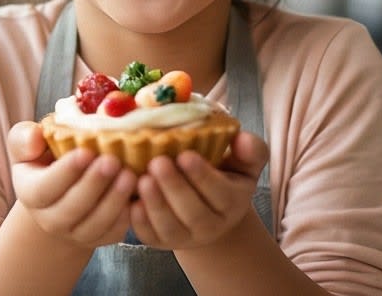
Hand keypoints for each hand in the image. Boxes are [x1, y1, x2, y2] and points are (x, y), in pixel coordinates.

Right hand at [8, 121, 136, 248]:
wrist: (63, 192)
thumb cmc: (47, 159)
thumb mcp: (28, 146)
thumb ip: (25, 139)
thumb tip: (35, 138)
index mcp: (30, 193)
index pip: (44, 188)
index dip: (65, 173)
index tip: (86, 152)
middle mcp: (50, 219)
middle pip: (71, 209)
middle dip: (93, 185)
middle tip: (113, 161)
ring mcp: (76, 233)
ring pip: (95, 224)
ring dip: (114, 200)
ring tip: (130, 175)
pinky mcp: (100, 238)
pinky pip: (113, 233)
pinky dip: (127, 215)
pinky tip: (138, 193)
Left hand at [130, 131, 267, 249]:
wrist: (206, 208)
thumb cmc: (223, 176)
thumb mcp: (243, 163)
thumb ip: (250, 150)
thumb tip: (242, 139)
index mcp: (232, 203)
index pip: (220, 194)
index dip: (202, 176)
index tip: (185, 155)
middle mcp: (211, 225)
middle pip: (193, 212)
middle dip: (174, 188)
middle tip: (157, 162)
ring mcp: (185, 236)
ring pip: (170, 227)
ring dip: (155, 204)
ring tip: (142, 179)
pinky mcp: (161, 241)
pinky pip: (150, 236)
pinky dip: (140, 222)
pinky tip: (131, 202)